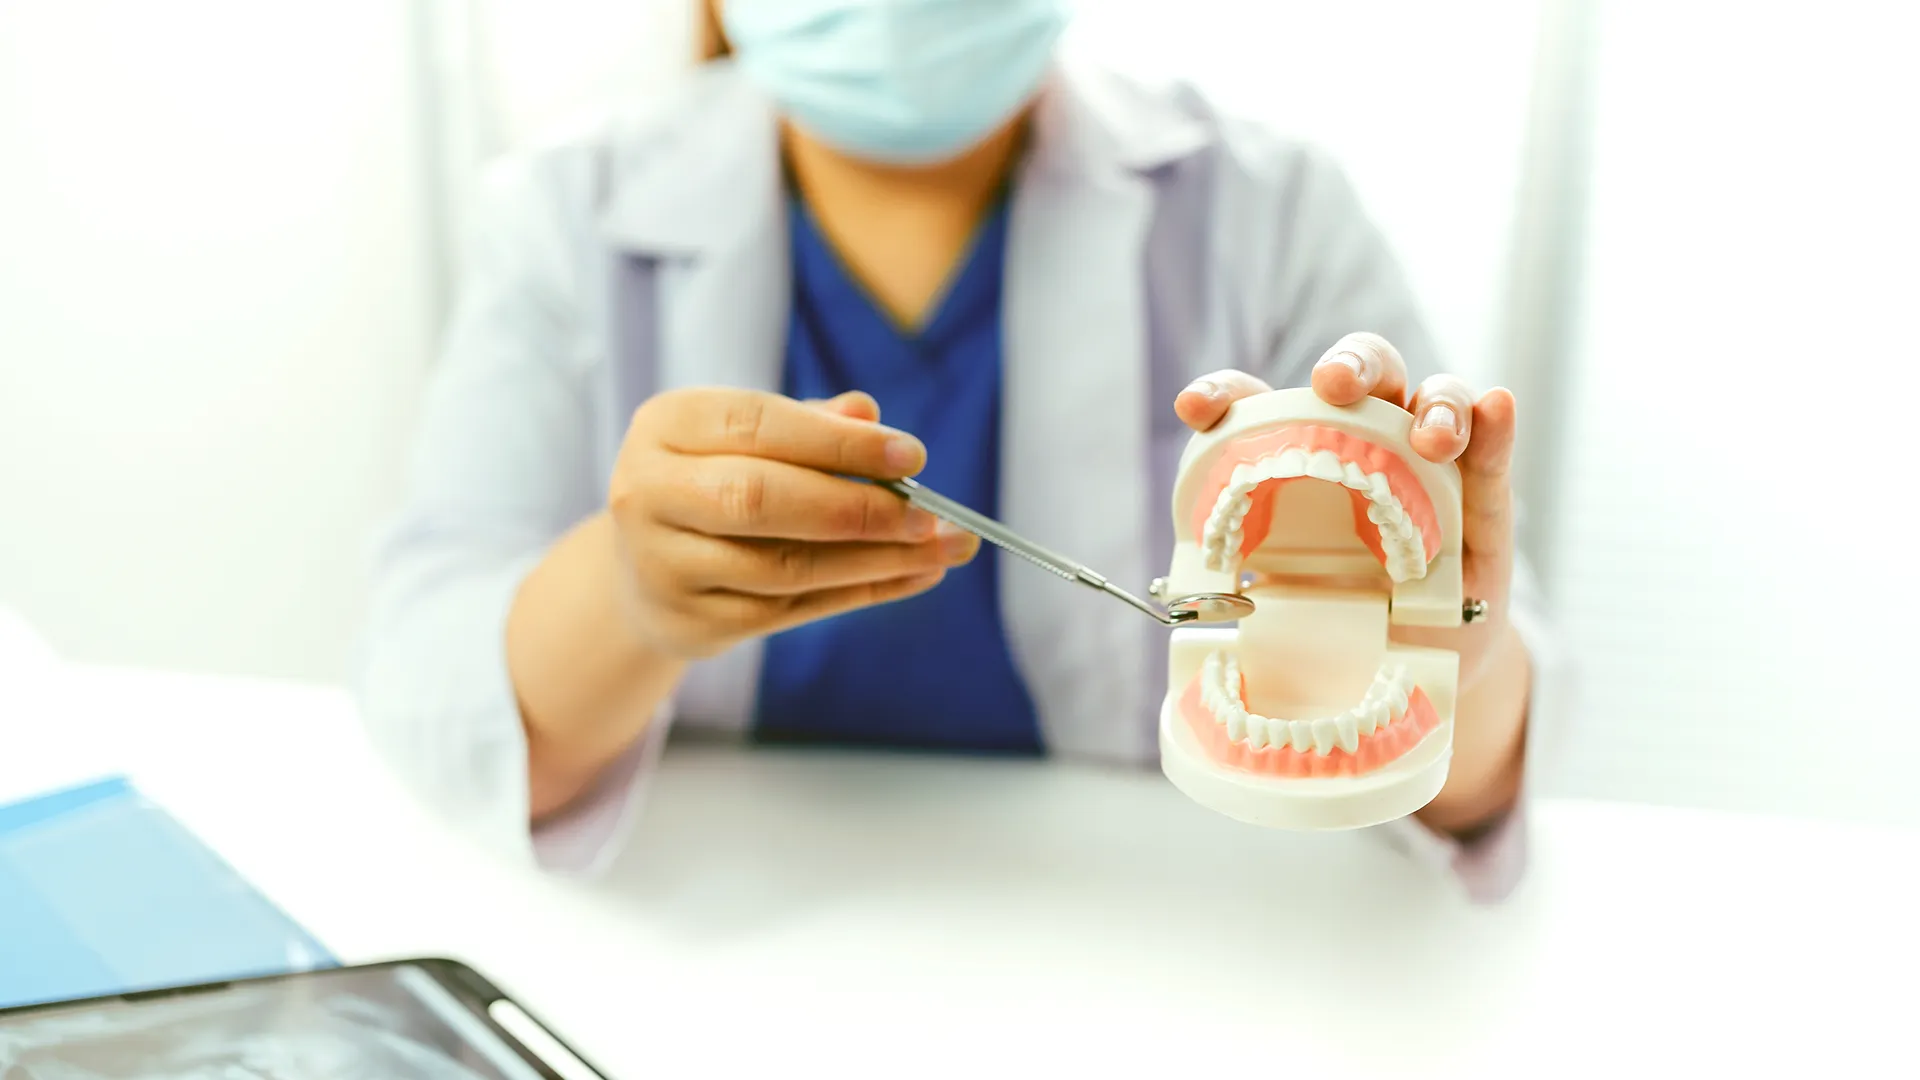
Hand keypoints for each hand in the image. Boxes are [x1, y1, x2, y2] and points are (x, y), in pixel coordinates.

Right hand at [608, 387, 978, 659]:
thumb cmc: (714, 483)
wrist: (646, 574)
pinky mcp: (694, 622)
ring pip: (784, 566)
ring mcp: (664, 565)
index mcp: (665, 426)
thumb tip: (871, 416)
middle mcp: (647, 493)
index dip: (838, 442)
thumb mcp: (748, 439)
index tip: (912, 454)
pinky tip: (914, 575)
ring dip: (874, 558)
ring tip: (941, 548)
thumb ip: (808, 424)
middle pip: (760, 500)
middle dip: (856, 507)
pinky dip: (862, 591)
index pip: (758, 425)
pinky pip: (792, 610)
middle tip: (928, 514)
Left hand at [1172, 332, 1520, 687]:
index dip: (1226, 393)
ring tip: (1433, 437)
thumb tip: (1189, 588)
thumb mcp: (1283, 600)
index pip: (1259, 403)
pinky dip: (1493, 425)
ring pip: (1436, 399)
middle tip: (1334, 387)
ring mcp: (1431, 459)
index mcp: (1302, 449)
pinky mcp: (1482, 493)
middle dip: (1350, 368)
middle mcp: (1368, 436)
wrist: (1418, 656)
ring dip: (1436, 406)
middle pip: (1366, 372)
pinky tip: (1496, 407)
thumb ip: (1244, 586)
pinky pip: (1492, 452)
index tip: (1195, 408)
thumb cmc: (1341, 611)